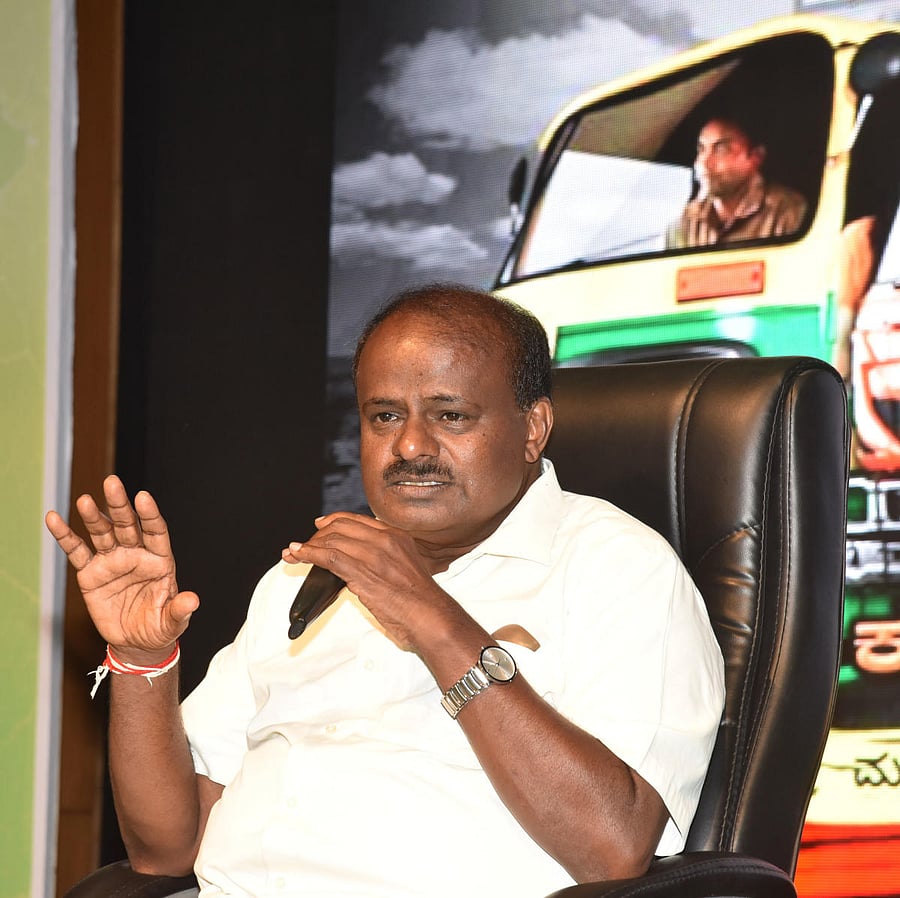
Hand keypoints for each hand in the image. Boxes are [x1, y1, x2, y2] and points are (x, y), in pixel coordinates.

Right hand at [45, 475, 197, 662]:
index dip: (150, 515)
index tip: (143, 497)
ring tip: (85, 500)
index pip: (156, 532)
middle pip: (127, 525)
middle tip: (112, 482)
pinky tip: (54, 518)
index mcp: (160, 560)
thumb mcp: (173, 621)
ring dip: (93, 516)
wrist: (136, 643)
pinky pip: (76, 551)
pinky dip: (65, 536)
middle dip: (119, 505)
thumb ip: (180, 609)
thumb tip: (193, 600)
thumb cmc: (160, 627)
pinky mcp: (91, 573)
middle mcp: (136, 554)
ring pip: (102, 533)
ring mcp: (112, 561)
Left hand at [282, 512, 459, 651]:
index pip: (358, 520)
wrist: (432, 618)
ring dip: (307, 545)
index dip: (334, 520)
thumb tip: (367, 567)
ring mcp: (373, 554)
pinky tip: (298, 556)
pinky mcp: (362, 571)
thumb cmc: (423, 603)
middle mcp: (385, 540)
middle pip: (341, 526)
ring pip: (332, 540)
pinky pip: (328, 556)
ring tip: (293, 552)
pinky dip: (308, 554)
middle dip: (317, 534)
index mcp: (397, 537)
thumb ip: (389, 561)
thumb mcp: (409, 570)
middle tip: (303, 544)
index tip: (320, 524)